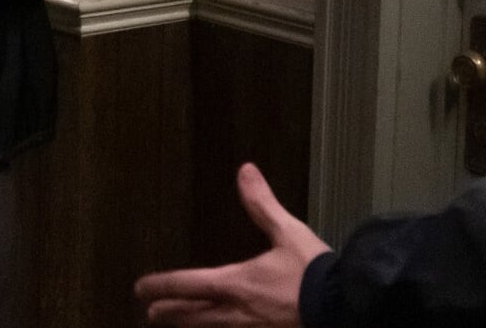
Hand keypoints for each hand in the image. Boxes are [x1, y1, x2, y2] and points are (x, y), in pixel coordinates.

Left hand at [135, 164, 328, 325]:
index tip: (141, 287)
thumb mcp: (288, 232)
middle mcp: (238, 311)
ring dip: (190, 324)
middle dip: (170, 312)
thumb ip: (262, 204)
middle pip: (193, 314)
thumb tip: (245, 172)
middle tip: (151, 311)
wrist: (344, 307)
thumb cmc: (315, 272)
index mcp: (237, 283)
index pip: (188, 284)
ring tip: (177, 322)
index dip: (161, 285)